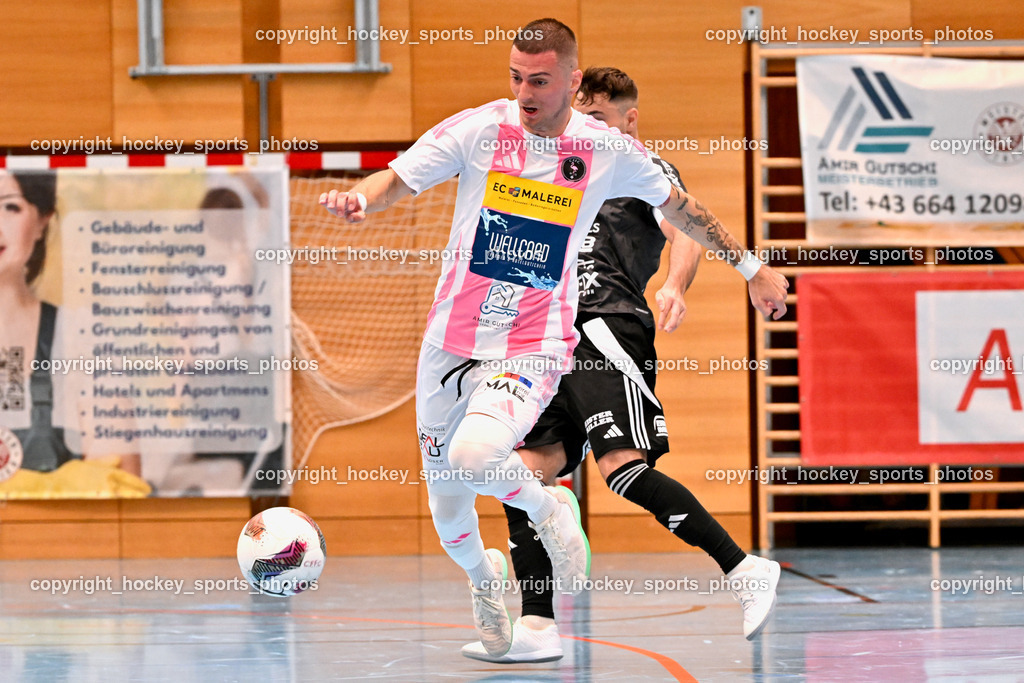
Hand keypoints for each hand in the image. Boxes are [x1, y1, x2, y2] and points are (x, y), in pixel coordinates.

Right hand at [0, 456, 151, 497]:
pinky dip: (119, 511)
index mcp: (107, 472)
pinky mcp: (96, 506)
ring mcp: (101, 496)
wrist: (51, 488)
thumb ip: (104, 462)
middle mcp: (107, 484)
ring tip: (141, 507)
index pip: (130, 479)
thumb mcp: (87, 464)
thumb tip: (119, 459)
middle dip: (140, 496)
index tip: (148, 489)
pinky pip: (111, 510)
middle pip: (130, 492)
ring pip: (123, 501)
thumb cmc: (67, 475)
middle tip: (149, 499)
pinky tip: (124, 515)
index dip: (141, 484)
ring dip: (132, 504)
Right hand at [319, 190, 366, 222]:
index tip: (350, 209)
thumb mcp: (360, 216)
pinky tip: (321, 202)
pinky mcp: (328, 200)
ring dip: (331, 199)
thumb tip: (350, 217)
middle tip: (341, 215)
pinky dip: (322, 197)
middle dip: (340, 205)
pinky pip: (324, 195)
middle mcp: (344, 196)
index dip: (351, 200)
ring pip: (333, 192)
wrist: (348, 208)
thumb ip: (359, 217)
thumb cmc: (354, 212)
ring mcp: (336, 197)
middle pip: (342, 196)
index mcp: (352, 198)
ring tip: (330, 207)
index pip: (352, 194)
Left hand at [654, 286, 686, 332]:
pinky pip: (680, 319)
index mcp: (670, 299)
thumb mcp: (659, 293)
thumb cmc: (665, 293)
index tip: (660, 327)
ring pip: (679, 318)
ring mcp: (682, 307)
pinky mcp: (684, 310)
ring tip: (668, 331)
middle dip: (671, 324)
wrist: (676, 288)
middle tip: (666, 330)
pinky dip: (676, 324)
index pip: (665, 311)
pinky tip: (671, 328)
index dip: (662, 320)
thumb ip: (659, 300)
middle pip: (675, 315)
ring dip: (674, 326)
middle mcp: (678, 303)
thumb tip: (661, 309)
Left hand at [747, 266, 788, 319]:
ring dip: (776, 296)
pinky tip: (771, 287)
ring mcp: (783, 284)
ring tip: (766, 294)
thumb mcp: (757, 302)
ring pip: (782, 294)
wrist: (755, 271)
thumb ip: (764, 311)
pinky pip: (783, 286)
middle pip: (781, 302)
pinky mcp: (782, 278)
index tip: (774, 316)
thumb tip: (770, 312)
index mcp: (779, 298)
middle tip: (766, 303)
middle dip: (774, 304)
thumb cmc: (755, 287)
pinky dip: (778, 288)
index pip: (783, 310)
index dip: (779, 315)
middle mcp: (783, 291)